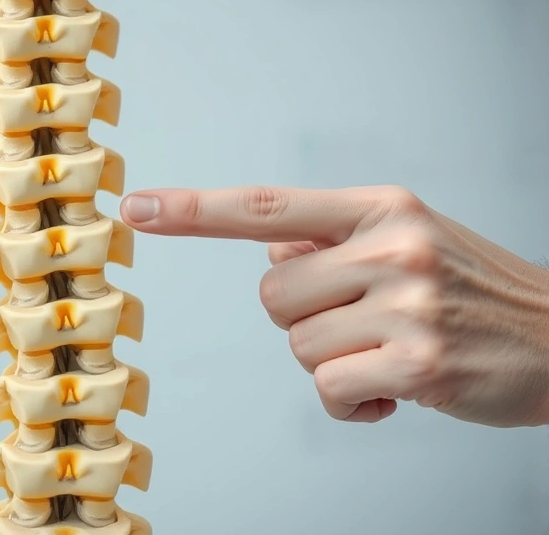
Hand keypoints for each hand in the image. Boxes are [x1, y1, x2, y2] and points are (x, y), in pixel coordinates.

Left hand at [120, 185, 548, 426]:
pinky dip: (350, 402)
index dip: (192, 210)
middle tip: (365, 323)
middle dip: (303, 320)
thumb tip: (268, 244)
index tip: (134, 208)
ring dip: (331, 363)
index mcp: (381, 208)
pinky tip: (396, 390)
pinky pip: (326, 389)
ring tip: (390, 353)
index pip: (266, 205)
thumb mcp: (407, 242)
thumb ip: (330, 240)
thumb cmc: (472, 294)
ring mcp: (407, 302)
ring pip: (295, 345)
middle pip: (270, 293)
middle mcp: (392, 244)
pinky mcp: (417, 362)